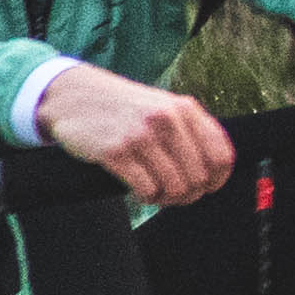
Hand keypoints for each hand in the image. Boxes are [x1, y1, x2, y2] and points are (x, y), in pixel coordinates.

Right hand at [35, 63, 233, 203]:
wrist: (74, 96)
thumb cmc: (124, 108)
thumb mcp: (163, 106)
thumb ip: (191, 130)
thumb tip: (215, 172)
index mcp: (184, 109)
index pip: (221, 156)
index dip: (216, 180)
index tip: (205, 187)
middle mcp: (166, 120)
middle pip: (198, 178)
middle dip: (188, 194)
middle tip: (172, 194)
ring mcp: (140, 135)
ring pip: (174, 188)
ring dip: (165, 198)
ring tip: (154, 192)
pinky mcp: (116, 151)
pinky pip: (146, 189)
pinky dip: (145, 197)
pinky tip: (137, 189)